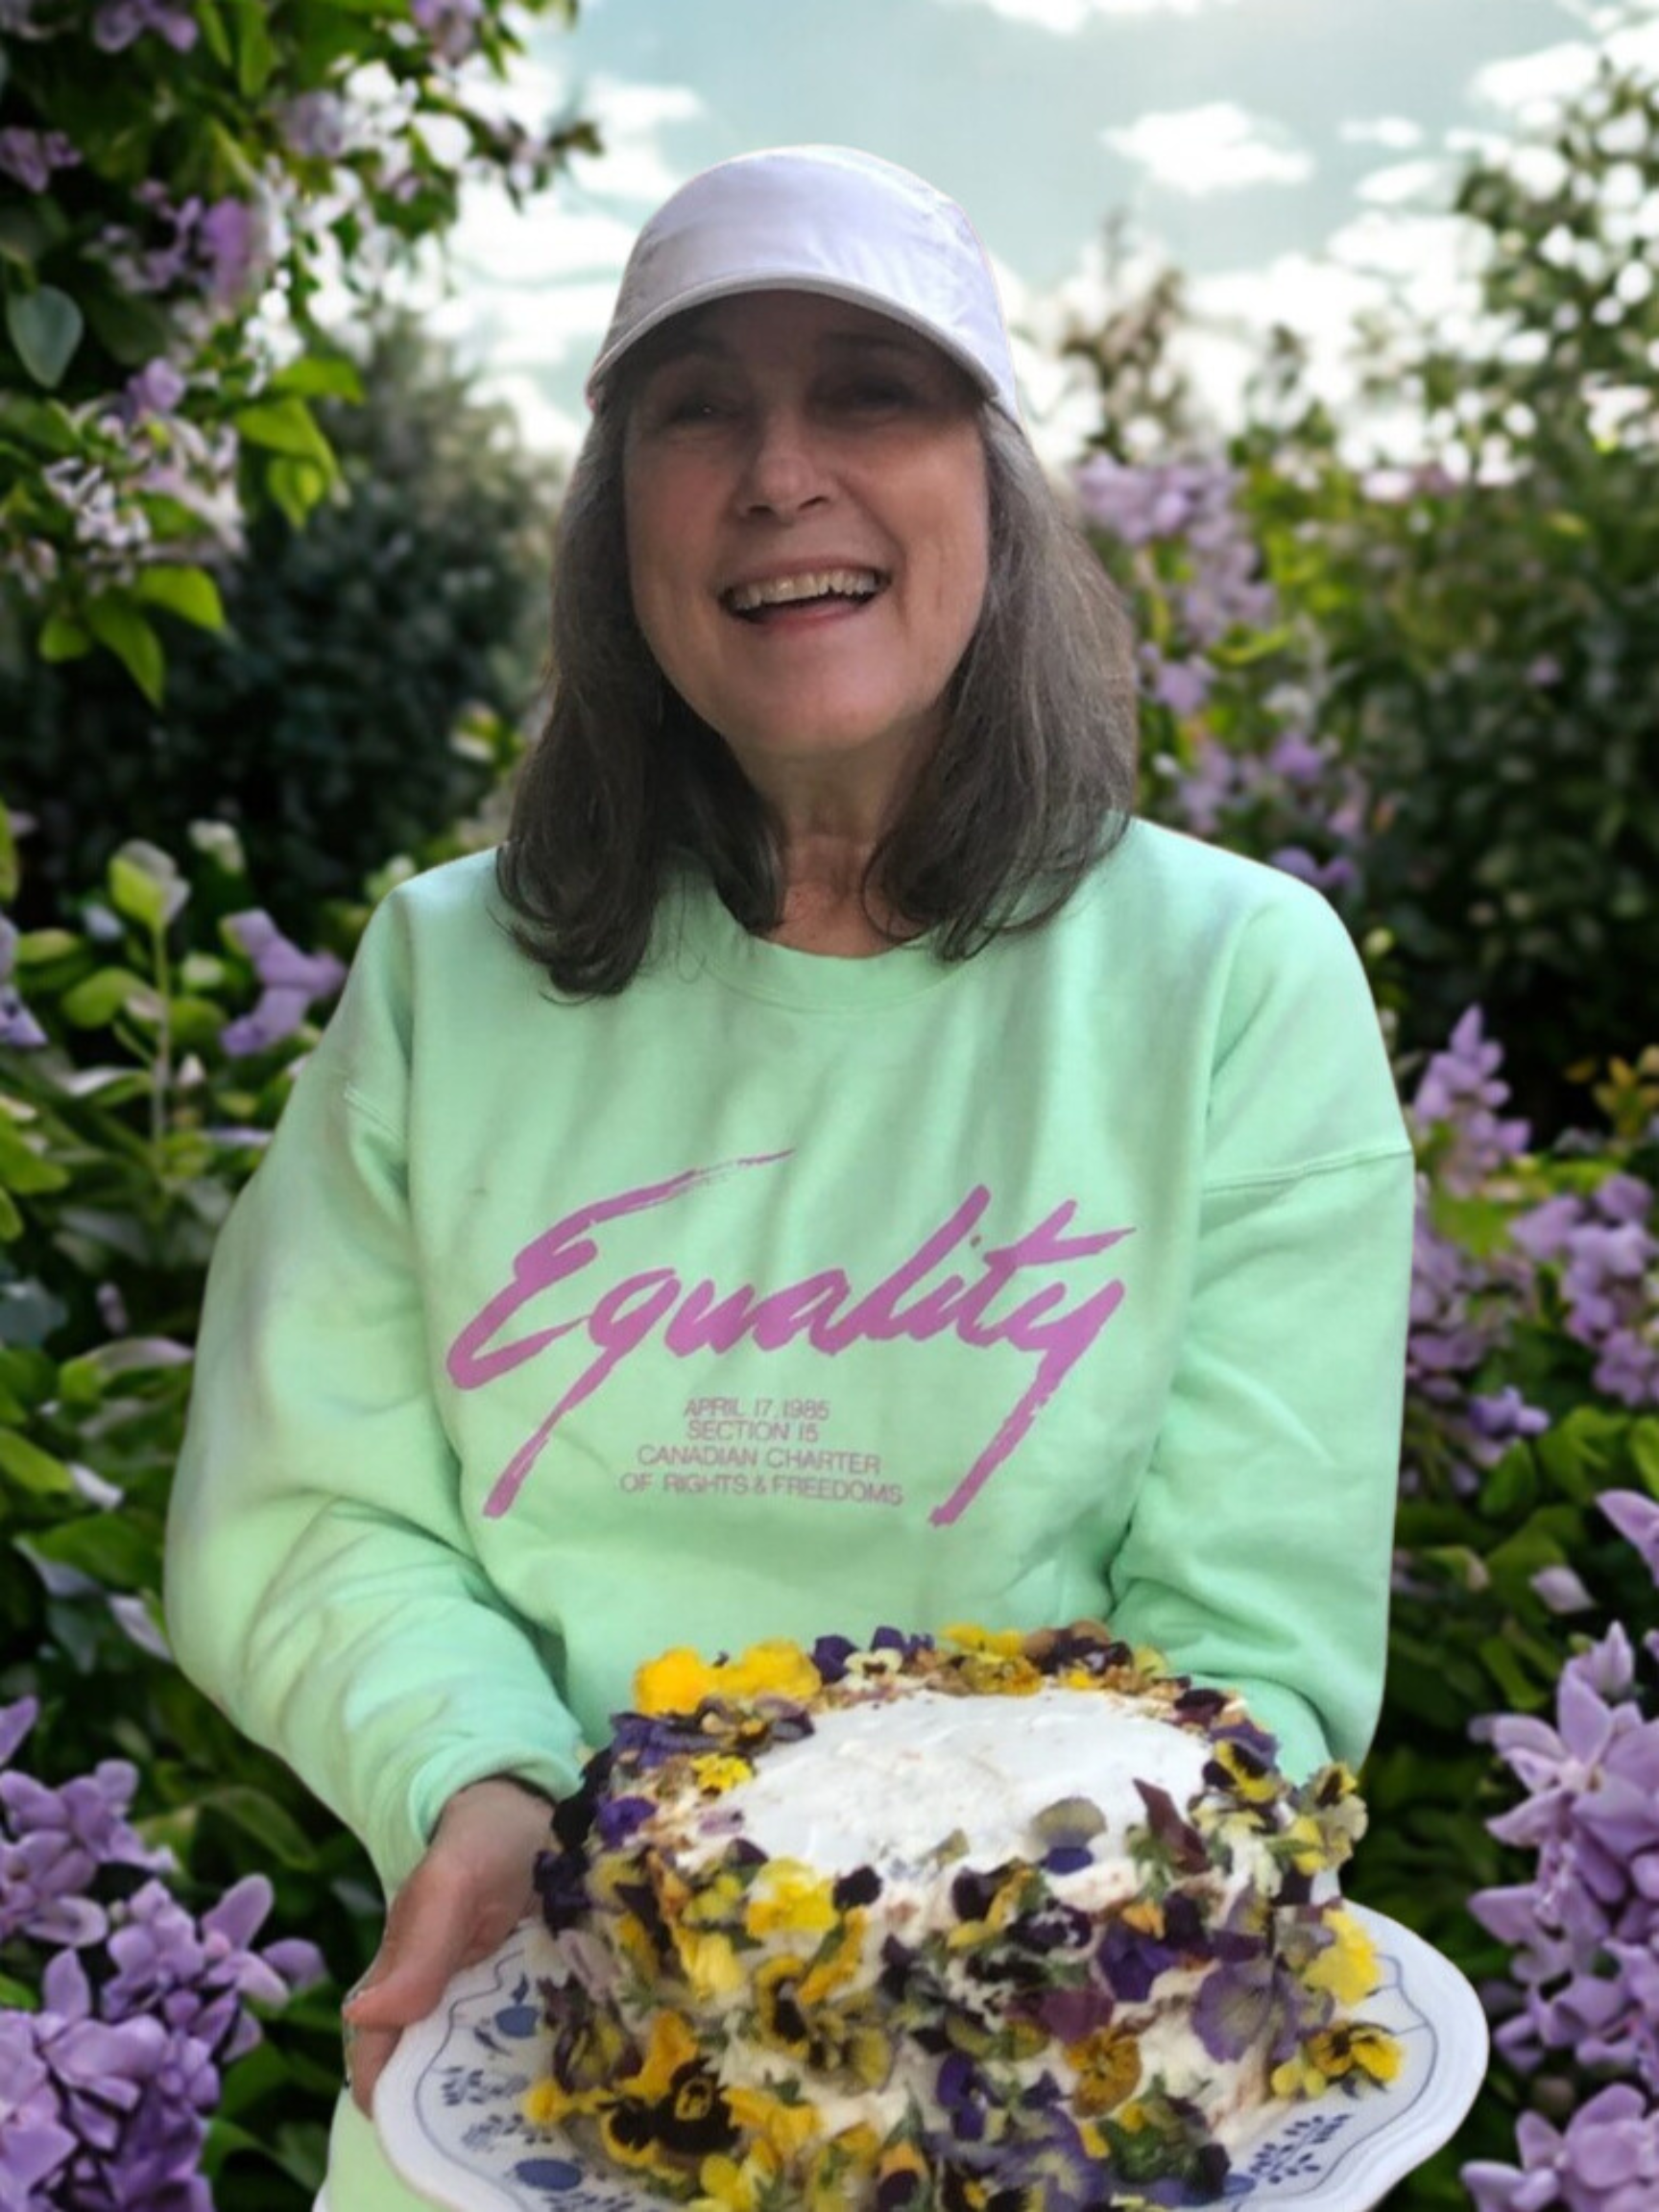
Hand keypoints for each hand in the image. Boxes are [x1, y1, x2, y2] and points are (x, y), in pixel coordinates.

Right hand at [341, 1775, 555, 2117]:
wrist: (537, 1809)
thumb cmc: (481, 1839)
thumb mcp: (450, 1883)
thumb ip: (417, 1948)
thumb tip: (362, 2017)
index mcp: (402, 1980)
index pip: (380, 2059)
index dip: (392, 2101)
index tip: (431, 2132)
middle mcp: (439, 2002)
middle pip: (434, 2076)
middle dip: (459, 2106)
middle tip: (502, 2119)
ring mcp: (486, 2002)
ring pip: (483, 2065)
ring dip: (504, 2085)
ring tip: (542, 2100)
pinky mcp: (530, 1995)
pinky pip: (529, 2039)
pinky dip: (542, 2055)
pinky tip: (571, 2066)